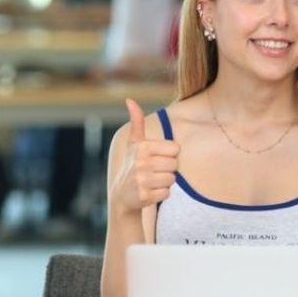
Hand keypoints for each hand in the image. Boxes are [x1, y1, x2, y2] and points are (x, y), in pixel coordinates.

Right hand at [111, 99, 178, 213]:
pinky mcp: (145, 196)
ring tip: (152, 181)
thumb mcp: (134, 143)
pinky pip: (166, 193)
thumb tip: (130, 100)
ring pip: (171, 179)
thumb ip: (137, 122)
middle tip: (154, 171)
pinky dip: (160, 194)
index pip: (175, 149)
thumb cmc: (132, 164)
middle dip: (167, 169)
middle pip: (174, 165)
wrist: (121, 194)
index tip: (156, 158)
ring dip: (164, 182)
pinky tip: (150, 192)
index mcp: (142, 147)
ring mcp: (142, 180)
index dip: (168, 155)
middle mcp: (141, 162)